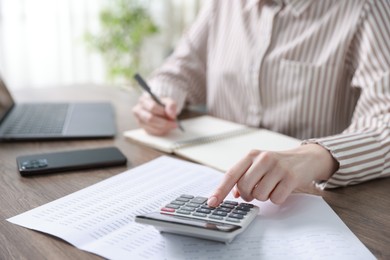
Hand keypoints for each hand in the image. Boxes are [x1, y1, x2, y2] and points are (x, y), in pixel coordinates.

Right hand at [132, 93, 178, 135]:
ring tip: (171, 125)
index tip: (172, 116)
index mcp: (144, 99)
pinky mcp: (142, 127)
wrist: (158, 107)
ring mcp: (139, 119)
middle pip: (150, 118)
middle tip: (174, 124)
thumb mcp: (168, 101)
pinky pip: (151, 132)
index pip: (152, 107)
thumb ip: (171, 105)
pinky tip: (166, 128)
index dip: (163, 112)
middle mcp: (138, 109)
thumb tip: (171, 115)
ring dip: (163, 128)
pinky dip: (161, 131)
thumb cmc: (162, 103)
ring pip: (151, 127)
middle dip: (164, 123)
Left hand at [207, 144, 337, 205]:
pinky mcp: (291, 177)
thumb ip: (244, 177)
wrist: (306, 158)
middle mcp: (263, 158)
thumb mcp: (258, 165)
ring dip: (264, 196)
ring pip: (260, 195)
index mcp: (251, 155)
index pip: (231, 174)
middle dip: (248, 195)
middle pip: (244, 187)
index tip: (212, 202)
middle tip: (255, 192)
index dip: (220, 190)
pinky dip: (277, 198)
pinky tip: (282, 188)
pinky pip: (275, 199)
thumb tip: (233, 194)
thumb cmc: (277, 164)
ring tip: (271, 186)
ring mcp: (278, 167)